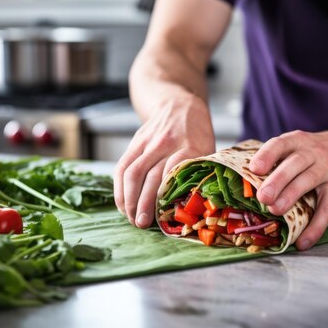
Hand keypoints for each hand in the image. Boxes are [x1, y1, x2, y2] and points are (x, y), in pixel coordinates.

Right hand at [114, 95, 214, 227]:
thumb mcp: (208, 149)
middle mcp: (167, 144)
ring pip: (132, 172)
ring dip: (128, 198)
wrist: (179, 103)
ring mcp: (148, 142)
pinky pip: (122, 166)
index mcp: (190, 147)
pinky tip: (122, 204)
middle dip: (143, 203)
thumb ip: (200, 172)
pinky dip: (119, 187)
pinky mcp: (136, 142)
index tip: (162, 217)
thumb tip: (196, 206)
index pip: (173, 174)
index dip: (164, 197)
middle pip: (150, 176)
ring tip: (131, 217)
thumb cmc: (198, 134)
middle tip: (142, 224)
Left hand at [249, 128, 327, 249]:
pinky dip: (316, 226)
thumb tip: (247, 182)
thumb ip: (281, 158)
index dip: (267, 155)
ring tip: (276, 211)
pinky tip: (304, 241)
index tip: (254, 168)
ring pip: (308, 181)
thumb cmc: (322, 149)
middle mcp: (313, 152)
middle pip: (293, 164)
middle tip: (262, 196)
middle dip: (277, 180)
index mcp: (298, 141)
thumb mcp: (302, 144)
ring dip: (291, 196)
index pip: (281, 144)